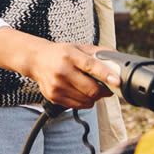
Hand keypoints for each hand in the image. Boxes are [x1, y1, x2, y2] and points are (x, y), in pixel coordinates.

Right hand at [0, 28, 118, 109]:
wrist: (35, 60)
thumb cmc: (60, 53)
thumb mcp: (77, 47)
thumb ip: (97, 52)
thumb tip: (117, 58)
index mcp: (69, 55)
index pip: (90, 66)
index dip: (106, 75)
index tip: (117, 81)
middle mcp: (62, 71)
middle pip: (91, 89)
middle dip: (104, 91)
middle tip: (108, 87)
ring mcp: (57, 86)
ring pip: (87, 100)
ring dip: (94, 97)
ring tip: (91, 88)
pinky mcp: (54, 97)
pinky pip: (78, 105)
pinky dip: (85, 101)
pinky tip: (80, 92)